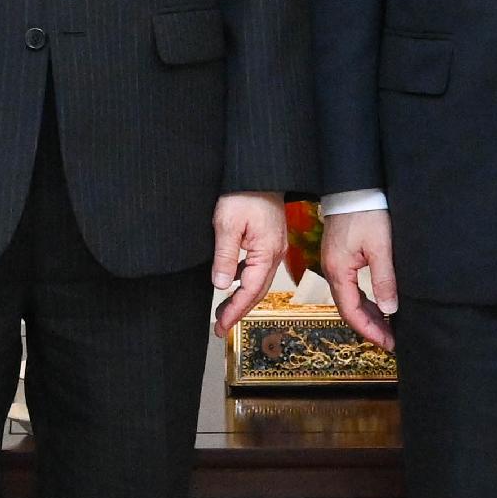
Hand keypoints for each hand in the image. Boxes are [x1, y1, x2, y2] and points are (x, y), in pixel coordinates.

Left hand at [211, 193, 289, 338]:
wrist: (260, 171)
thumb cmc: (245, 193)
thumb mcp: (227, 225)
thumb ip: (226, 257)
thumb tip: (222, 286)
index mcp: (267, 252)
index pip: (251, 291)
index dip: (236, 311)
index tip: (222, 326)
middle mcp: (275, 253)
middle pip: (258, 291)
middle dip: (239, 310)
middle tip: (221, 326)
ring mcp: (274, 247)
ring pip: (259, 281)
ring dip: (242, 297)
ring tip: (223, 309)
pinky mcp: (270, 240)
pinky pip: (258, 267)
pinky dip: (246, 280)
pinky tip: (233, 281)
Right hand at [319, 208, 398, 351]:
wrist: (354, 185)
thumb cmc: (366, 211)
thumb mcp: (381, 247)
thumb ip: (384, 279)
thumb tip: (389, 309)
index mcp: (338, 271)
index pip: (351, 311)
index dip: (369, 330)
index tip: (388, 343)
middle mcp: (332, 270)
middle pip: (349, 308)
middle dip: (369, 327)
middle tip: (391, 341)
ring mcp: (335, 264)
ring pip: (350, 298)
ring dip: (368, 315)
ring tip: (387, 328)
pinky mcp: (341, 257)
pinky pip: (351, 286)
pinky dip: (364, 300)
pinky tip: (378, 305)